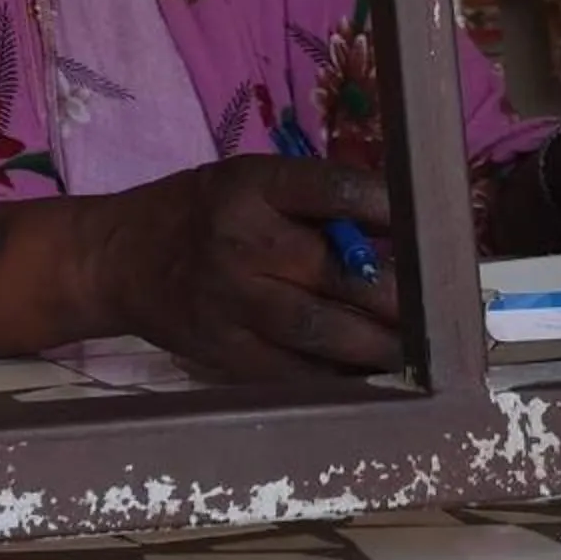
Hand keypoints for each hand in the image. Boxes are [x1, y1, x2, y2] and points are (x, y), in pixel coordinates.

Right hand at [88, 155, 405, 381]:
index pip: (335, 191)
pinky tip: (373, 377)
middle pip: (339, 271)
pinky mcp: (225, 352)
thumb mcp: (246, 182)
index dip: (389, 210)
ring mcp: (231, 303)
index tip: (430, 228)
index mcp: (250, 187)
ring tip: (418, 353)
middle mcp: (241, 243)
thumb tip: (399, 237)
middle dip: (398, 295)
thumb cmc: (198, 213)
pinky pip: (296, 372)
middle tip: (442, 310)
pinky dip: (342, 377)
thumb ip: (312, 204)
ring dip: (381, 345)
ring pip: (323, 330)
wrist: (118, 260)